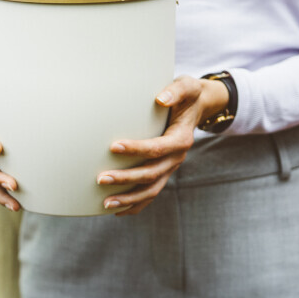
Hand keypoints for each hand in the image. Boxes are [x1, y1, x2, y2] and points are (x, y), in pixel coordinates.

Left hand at [97, 75, 225, 214]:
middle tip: (101, 179)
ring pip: (151, 190)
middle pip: (151, 174)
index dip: (136, 149)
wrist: (197, 107)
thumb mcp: (186, 86)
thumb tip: (160, 99)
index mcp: (181, 139)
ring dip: (128, 198)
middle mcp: (177, 158)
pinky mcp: (163, 172)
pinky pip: (150, 194)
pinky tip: (116, 211)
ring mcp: (170, 168)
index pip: (157, 148)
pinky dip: (135, 204)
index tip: (113, 146)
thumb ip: (175, 91)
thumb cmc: (187, 95)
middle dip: (126, 179)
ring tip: (105, 203)